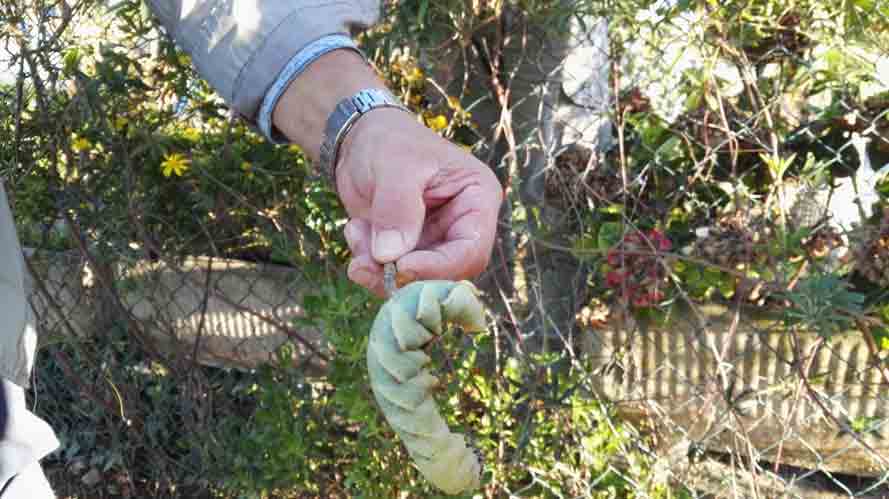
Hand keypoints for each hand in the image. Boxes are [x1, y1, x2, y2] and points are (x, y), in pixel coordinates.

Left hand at [336, 108, 501, 295]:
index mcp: (477, 200)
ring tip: (355, 234)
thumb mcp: (394, 166)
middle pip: (445, 274)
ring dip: (379, 269)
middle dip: (402, 274)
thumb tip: (390, 256)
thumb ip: (396, 209)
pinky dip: (368, 263)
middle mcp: (462, 226)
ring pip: (415, 280)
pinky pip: (392, 275)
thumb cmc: (388, 141)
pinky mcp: (409, 251)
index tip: (400, 266)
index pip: (471, 251)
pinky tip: (354, 230)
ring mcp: (435, 242)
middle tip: (363, 265)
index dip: (439, 268)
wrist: (361, 141)